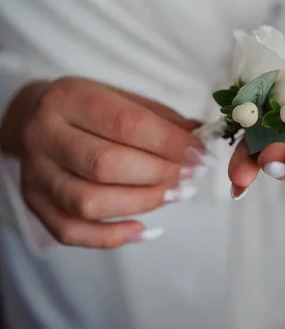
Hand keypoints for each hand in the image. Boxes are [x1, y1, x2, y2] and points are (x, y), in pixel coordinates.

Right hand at [0, 77, 210, 247]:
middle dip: (159, 174)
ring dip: (142, 204)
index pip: (126, 124)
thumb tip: (200, 137)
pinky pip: (71, 231)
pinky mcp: (34, 204)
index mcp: (70, 98)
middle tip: (190, 176)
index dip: (170, 143)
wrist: (35, 118)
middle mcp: (45, 135)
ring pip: (88, 202)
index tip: (201, 155)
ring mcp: (36, 173)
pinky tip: (144, 229)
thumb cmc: (90, 109)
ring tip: (175, 195)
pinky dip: (111, 237)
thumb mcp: (123, 99)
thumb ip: (161, 118)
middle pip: (105, 165)